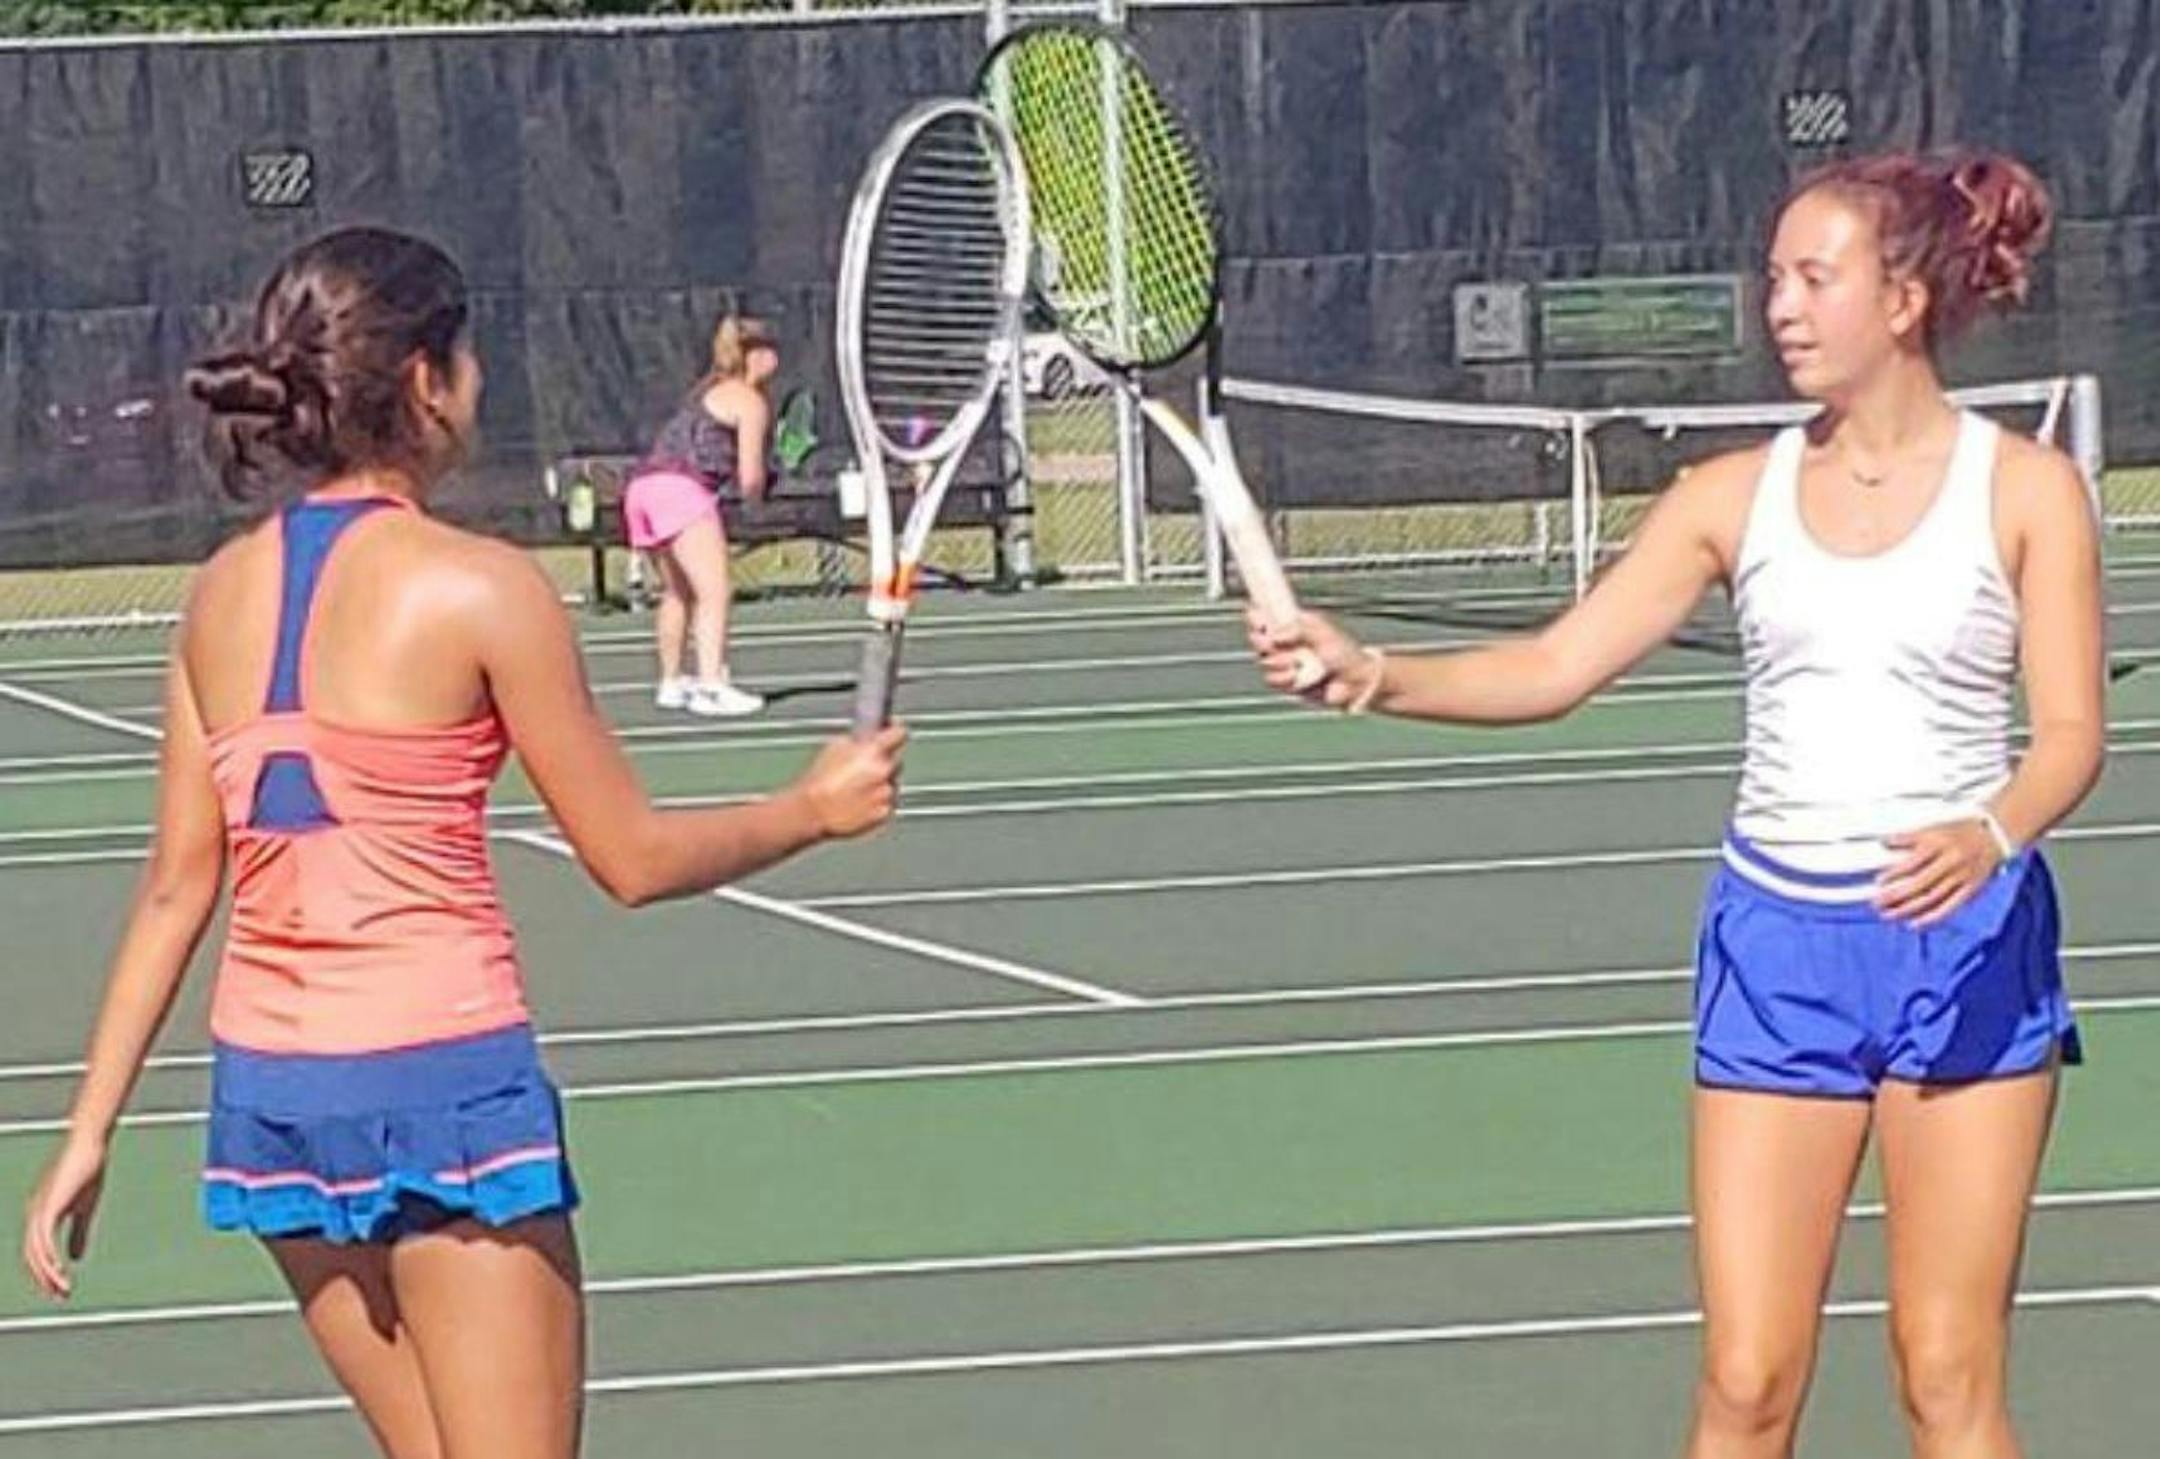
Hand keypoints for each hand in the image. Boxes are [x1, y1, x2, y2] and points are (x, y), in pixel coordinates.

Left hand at [22, 1133, 107, 1299]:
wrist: (89, 1145)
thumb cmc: (88, 1170)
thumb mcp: (84, 1208)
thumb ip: (78, 1233)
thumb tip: (74, 1258)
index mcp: (41, 1215)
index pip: (37, 1252)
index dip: (46, 1272)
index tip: (59, 1290)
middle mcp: (34, 1215)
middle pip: (32, 1256)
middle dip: (44, 1279)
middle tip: (60, 1297)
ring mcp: (38, 1211)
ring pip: (36, 1252)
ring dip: (48, 1274)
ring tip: (63, 1290)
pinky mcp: (48, 1207)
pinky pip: (44, 1240)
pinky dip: (50, 1258)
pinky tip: (60, 1270)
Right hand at [795, 725, 904, 838]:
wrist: (813, 811)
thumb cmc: (820, 780)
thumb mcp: (835, 746)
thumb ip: (859, 739)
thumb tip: (869, 736)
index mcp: (873, 751)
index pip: (899, 733)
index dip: (895, 730)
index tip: (893, 731)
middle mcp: (884, 771)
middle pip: (896, 759)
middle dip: (884, 759)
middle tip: (866, 764)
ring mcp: (886, 793)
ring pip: (892, 782)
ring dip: (881, 781)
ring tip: (858, 786)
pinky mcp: (884, 811)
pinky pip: (887, 801)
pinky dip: (878, 800)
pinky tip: (860, 799)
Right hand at [1246, 607, 1379, 710]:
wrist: (1354, 683)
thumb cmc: (1344, 654)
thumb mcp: (1322, 633)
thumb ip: (1297, 630)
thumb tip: (1274, 635)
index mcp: (1293, 625)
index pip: (1267, 616)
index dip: (1257, 615)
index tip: (1256, 616)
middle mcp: (1286, 643)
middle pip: (1258, 638)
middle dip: (1261, 641)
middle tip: (1271, 642)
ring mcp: (1285, 663)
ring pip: (1264, 660)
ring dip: (1277, 662)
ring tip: (1295, 663)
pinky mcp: (1286, 682)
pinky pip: (1272, 679)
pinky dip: (1282, 678)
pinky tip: (1295, 676)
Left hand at [1875, 819, 2003, 925]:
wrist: (1995, 836)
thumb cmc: (1960, 831)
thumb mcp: (1934, 828)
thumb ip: (1909, 837)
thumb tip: (1884, 841)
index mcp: (1941, 844)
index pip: (1914, 862)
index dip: (1895, 873)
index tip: (1878, 881)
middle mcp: (1951, 862)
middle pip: (1921, 883)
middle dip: (1896, 895)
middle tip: (1877, 903)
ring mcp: (1962, 877)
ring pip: (1933, 898)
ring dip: (1908, 909)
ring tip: (1889, 916)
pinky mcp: (1971, 890)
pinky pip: (1950, 907)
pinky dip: (1932, 918)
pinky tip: (1915, 924)